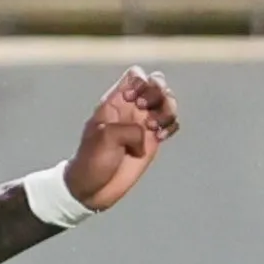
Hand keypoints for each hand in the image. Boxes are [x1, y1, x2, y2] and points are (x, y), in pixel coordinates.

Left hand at [66, 67, 179, 211]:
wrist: (92, 188)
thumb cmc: (92, 160)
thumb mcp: (106, 138)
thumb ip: (131, 129)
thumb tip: (148, 136)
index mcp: (115, 101)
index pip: (136, 75)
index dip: (141, 82)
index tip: (133, 100)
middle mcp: (131, 109)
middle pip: (157, 83)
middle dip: (158, 94)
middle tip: (146, 114)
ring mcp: (144, 124)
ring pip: (168, 102)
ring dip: (168, 111)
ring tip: (155, 129)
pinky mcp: (152, 141)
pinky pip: (171, 124)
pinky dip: (171, 127)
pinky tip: (160, 138)